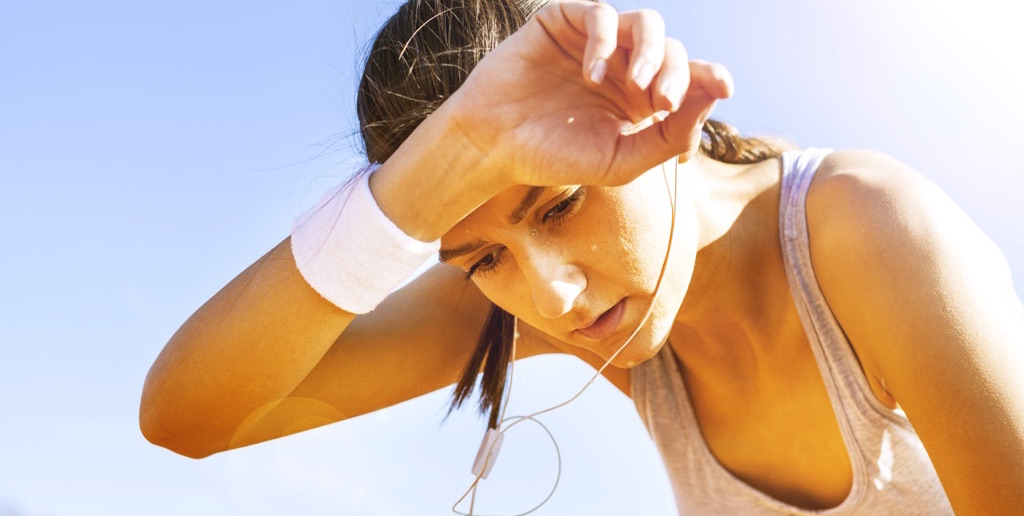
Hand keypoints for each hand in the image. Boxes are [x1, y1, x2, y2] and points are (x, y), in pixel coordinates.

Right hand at [446, 1, 732, 187]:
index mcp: (641, 101)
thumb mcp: (621, 160)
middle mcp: (623, 67)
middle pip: (673, 51)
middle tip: (662, 102)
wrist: (492, 145)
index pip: (689, 80)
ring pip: (647, 24)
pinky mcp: (565, 22)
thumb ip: (669, 135)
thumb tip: (716, 94)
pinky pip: (601, 13)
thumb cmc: (554, 157)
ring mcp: (596, 43)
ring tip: (636, 86)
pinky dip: (604, 40)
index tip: (725, 86)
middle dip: (677, 74)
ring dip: (651, 51)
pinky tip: (591, 74)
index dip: (710, 77)